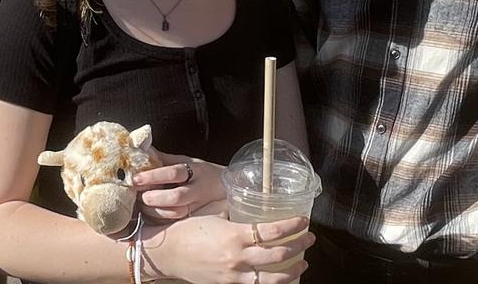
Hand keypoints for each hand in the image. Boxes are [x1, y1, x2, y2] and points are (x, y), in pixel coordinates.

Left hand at [135, 154, 224, 219]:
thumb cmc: (201, 173)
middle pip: (176, 197)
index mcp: (195, 171)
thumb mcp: (186, 161)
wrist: (225, 188)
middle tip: (139, 196)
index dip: (153, 176)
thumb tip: (141, 151)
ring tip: (141, 205)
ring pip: (176, 213)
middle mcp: (197, 190)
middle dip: (154, 197)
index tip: (136, 178)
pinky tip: (148, 215)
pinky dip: (160, 220)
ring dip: (155, 211)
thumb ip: (164, 159)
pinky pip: (175, 222)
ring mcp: (197, 206)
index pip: (173, 173)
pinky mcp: (193, 219)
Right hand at [143, 215, 313, 283]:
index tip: (305, 221)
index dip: (293, 226)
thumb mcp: (214, 213)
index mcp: (235, 235)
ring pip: (272, 279)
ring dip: (293, 272)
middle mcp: (238, 258)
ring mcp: (234, 275)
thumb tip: (251, 201)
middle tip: (310, 239)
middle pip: (279, 255)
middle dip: (299, 246)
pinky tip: (281, 279)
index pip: (273, 231)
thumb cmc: (188, 229)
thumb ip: (234, 210)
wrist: (167, 253)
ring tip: (303, 264)